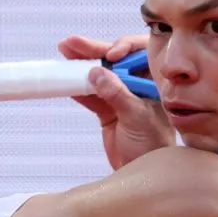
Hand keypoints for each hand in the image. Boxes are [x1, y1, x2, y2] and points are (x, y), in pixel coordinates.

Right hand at [58, 34, 174, 168]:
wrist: (143, 173)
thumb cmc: (152, 147)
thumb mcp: (137, 118)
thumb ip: (117, 95)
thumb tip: (97, 73)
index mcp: (153, 82)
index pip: (140, 54)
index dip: (124, 47)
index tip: (111, 55)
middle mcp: (137, 85)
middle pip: (114, 61)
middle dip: (94, 50)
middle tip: (72, 43)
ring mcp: (120, 97)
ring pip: (99, 74)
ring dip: (81, 64)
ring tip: (64, 51)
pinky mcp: (107, 111)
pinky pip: (90, 94)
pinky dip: (77, 86)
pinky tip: (64, 78)